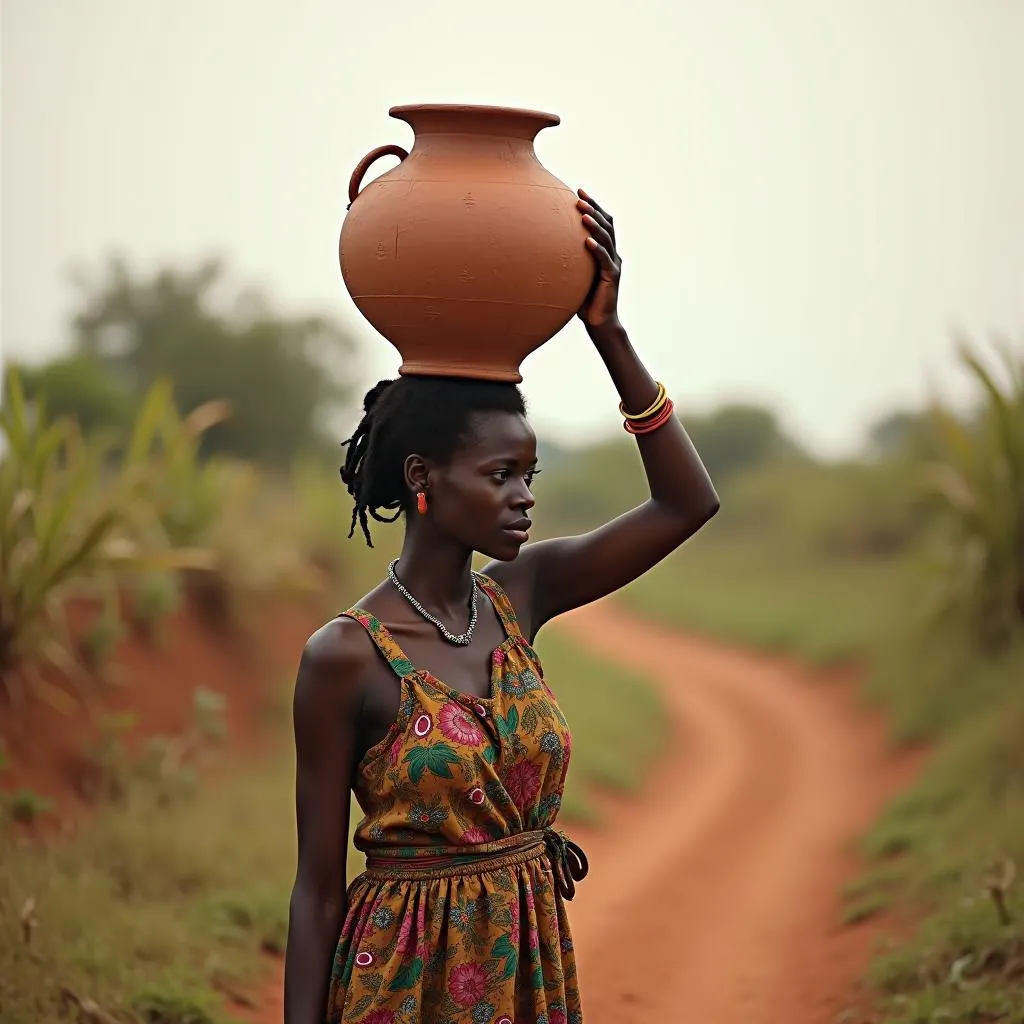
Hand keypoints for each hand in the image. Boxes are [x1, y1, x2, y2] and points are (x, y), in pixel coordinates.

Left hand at [576, 189, 621, 335]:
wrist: (599, 322)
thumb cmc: (584, 300)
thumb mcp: (575, 275)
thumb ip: (569, 260)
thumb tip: (544, 246)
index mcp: (606, 252)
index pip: (603, 222)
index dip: (594, 205)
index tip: (579, 191)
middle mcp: (613, 255)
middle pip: (607, 225)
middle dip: (593, 209)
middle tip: (579, 197)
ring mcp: (614, 265)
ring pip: (607, 239)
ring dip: (594, 225)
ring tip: (583, 214)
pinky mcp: (612, 278)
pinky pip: (604, 260)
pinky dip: (597, 250)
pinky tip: (587, 242)